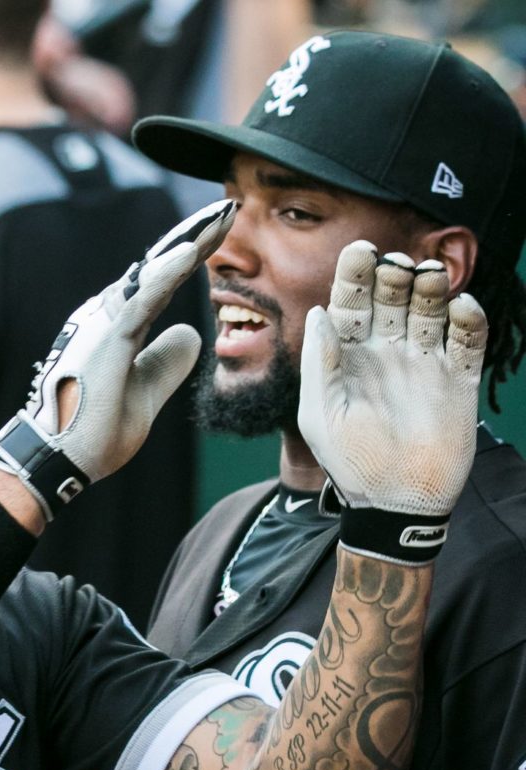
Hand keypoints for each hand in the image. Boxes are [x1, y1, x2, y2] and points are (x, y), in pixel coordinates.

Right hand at [0, 198, 235, 519]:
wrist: (59, 459)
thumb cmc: (94, 429)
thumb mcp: (146, 393)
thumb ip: (168, 362)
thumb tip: (195, 332)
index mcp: (117, 328)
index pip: (160, 284)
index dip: (192, 258)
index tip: (224, 233)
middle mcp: (106, 317)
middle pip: (156, 270)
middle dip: (194, 238)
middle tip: (229, 210)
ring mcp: (103, 325)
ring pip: (149, 277)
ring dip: (186, 245)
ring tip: (220, 218)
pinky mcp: (104, 340)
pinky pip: (139, 301)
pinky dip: (165, 275)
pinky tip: (191, 253)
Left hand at [299, 241, 486, 517]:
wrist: (396, 503)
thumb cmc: (349, 461)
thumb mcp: (320, 413)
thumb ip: (320, 363)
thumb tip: (318, 313)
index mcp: (348, 357)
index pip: (350, 304)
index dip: (354, 274)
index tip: (361, 249)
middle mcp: (386, 352)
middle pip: (392, 298)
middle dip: (393, 275)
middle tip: (397, 266)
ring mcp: (424, 363)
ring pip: (431, 310)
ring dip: (431, 288)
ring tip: (427, 276)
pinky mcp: (458, 380)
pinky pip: (468, 339)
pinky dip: (468, 318)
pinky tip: (461, 307)